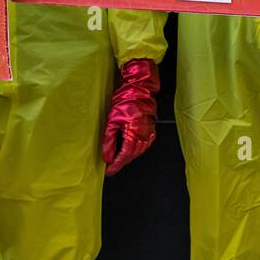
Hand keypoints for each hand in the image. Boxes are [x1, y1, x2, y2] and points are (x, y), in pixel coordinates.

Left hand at [101, 58, 159, 174]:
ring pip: (138, 152)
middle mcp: (144, 135)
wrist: (139, 88)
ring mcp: (150, 133)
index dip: (116, 165)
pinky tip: (128, 149)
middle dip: (121, 163)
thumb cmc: (126, 100)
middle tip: (110, 167)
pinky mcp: (152, 130)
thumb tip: (107, 156)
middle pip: (132, 156)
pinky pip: (144, 145)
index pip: (124, 156)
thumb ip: (108, 141)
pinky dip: (135, 150)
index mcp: (134, 134)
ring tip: (117, 160)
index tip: (108, 171)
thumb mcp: (111, 121)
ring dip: (128, 157)